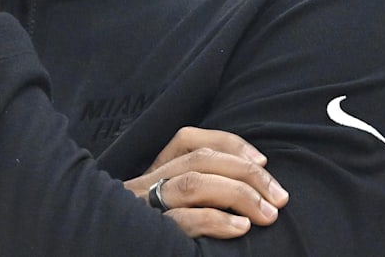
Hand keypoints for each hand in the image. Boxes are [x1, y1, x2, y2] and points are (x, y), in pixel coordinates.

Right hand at [124, 127, 288, 238]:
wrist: (106, 249)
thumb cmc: (148, 237)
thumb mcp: (166, 209)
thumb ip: (195, 194)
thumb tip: (249, 187)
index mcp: (151, 174)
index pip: (187, 139)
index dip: (228, 143)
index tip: (262, 160)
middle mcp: (144, 185)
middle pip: (199, 160)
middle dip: (247, 173)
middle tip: (279, 197)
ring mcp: (142, 209)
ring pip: (192, 184)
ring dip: (238, 194)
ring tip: (267, 213)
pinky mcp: (147, 235)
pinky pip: (180, 221)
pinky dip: (215, 220)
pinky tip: (240, 229)